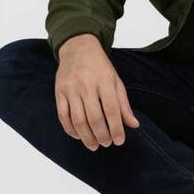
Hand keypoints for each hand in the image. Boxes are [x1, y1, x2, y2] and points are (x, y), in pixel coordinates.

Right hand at [55, 34, 139, 150]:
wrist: (78, 48)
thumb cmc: (100, 67)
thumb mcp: (116, 81)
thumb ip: (124, 104)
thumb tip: (134, 125)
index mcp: (104, 81)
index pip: (111, 109)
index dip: (116, 128)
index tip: (119, 141)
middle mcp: (87, 85)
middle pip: (94, 117)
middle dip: (102, 135)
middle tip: (107, 144)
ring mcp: (71, 89)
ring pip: (78, 120)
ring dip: (86, 137)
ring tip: (94, 145)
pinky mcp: (59, 92)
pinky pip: (63, 116)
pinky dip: (70, 130)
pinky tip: (79, 136)